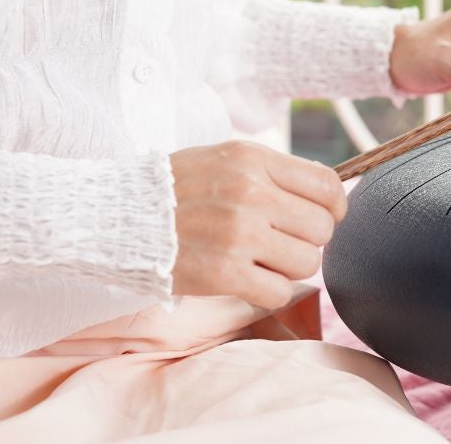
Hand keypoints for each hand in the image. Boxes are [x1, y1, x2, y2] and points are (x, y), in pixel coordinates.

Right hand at [169, 141, 345, 308]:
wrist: (115, 217)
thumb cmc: (174, 189)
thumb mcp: (225, 159)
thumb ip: (274, 172)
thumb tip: (329, 193)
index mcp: (253, 160)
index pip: (327, 185)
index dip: (335, 206)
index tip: (326, 216)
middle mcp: (251, 194)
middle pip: (322, 228)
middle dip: (308, 239)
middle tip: (280, 241)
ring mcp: (239, 234)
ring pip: (307, 262)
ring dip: (289, 267)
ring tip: (260, 259)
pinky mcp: (224, 273)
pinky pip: (279, 291)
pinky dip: (269, 291)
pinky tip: (247, 279)